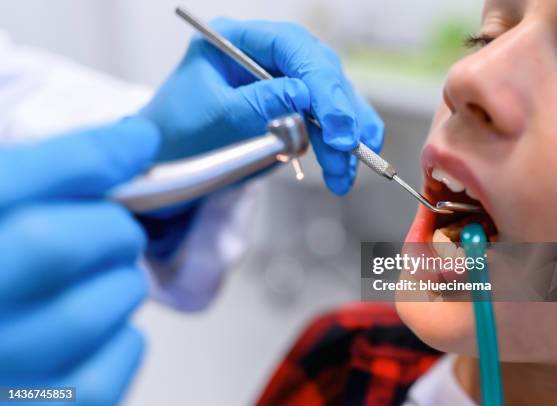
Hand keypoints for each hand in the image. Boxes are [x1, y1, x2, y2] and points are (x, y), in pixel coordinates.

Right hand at [0, 118, 159, 405]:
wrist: (0, 343)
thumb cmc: (10, 265)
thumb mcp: (5, 209)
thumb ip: (48, 177)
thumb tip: (138, 141)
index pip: (12, 181)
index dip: (91, 153)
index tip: (139, 141)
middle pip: (53, 243)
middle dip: (111, 227)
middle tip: (118, 230)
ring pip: (91, 311)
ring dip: (122, 286)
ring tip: (106, 283)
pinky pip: (103, 376)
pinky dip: (123, 344)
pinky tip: (102, 332)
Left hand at [141, 19, 383, 194]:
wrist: (167, 161)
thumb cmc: (177, 135)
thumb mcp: (213, 119)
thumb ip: (258, 105)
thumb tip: (303, 96)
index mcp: (234, 41)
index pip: (290, 47)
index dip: (319, 83)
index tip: (334, 124)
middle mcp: (262, 54)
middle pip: (318, 69)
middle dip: (338, 112)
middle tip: (345, 148)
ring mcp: (280, 80)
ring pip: (330, 96)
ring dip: (346, 134)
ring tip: (345, 171)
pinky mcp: (291, 107)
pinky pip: (325, 120)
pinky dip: (338, 145)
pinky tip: (347, 165)